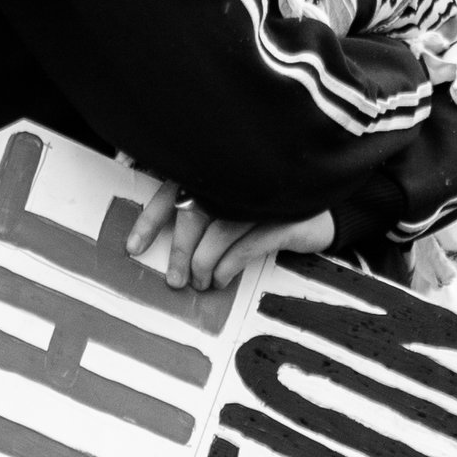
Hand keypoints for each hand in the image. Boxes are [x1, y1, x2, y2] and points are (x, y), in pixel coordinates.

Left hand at [127, 182, 336, 292]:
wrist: (323, 211)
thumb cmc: (267, 211)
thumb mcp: (230, 206)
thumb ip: (200, 212)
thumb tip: (166, 248)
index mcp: (216, 171)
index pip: (172, 192)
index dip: (150, 220)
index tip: (133, 248)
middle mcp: (236, 178)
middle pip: (194, 214)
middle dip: (180, 253)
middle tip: (175, 280)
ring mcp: (262, 195)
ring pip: (219, 232)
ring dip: (204, 265)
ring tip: (201, 284)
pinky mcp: (285, 215)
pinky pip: (247, 244)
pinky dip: (228, 266)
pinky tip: (221, 279)